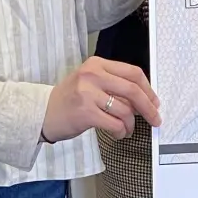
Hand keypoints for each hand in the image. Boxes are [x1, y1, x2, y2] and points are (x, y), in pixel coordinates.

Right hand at [42, 57, 161, 142]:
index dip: (148, 88)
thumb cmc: (69, 99)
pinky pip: (115, 123)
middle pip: (133, 90)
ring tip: (127, 129)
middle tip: (155, 118)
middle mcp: (92, 75)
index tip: (154, 101)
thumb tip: (144, 98)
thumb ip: (113, 84)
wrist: (42, 112)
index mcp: (97, 64)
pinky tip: (119, 133)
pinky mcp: (86, 112)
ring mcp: (88, 93)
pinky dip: (121, 131)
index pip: (132, 72)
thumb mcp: (90, 81)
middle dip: (148, 107)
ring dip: (131, 124)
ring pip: (125, 110)